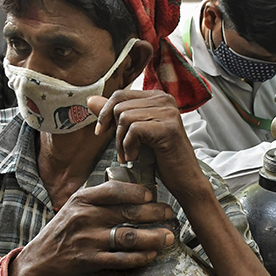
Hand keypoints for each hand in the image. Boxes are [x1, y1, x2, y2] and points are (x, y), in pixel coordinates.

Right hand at [9, 181, 174, 275]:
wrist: (40, 258)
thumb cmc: (63, 230)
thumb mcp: (74, 206)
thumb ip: (99, 198)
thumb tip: (134, 192)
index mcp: (82, 200)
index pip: (113, 190)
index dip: (136, 191)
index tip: (151, 194)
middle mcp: (85, 217)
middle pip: (128, 213)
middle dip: (155, 213)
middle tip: (170, 214)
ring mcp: (88, 240)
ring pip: (129, 237)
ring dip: (153, 237)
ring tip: (169, 237)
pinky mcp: (90, 261)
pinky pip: (121, 259)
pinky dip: (140, 258)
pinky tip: (152, 255)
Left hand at [88, 89, 209, 201]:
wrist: (184, 180)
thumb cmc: (161, 159)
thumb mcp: (134, 134)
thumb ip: (114, 115)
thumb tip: (91, 100)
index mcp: (157, 97)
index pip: (120, 94)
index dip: (105, 113)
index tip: (102, 132)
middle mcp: (165, 99)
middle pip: (120, 106)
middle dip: (115, 133)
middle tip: (123, 152)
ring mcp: (168, 112)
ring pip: (124, 118)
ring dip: (122, 142)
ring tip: (131, 156)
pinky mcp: (168, 127)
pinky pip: (134, 131)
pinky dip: (130, 147)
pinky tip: (137, 158)